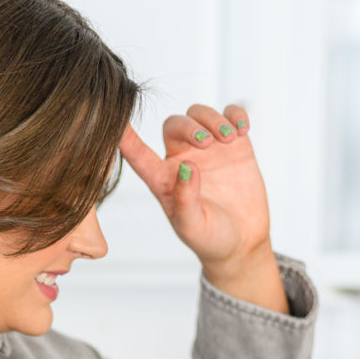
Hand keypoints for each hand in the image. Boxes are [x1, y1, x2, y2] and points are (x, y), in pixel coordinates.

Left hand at [118, 103, 271, 277]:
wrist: (242, 243)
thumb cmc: (211, 239)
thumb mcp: (193, 226)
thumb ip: (185, 199)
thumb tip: (186, 166)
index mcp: (163, 180)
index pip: (139, 155)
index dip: (126, 137)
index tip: (116, 120)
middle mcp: (182, 160)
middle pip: (174, 125)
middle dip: (189, 127)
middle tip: (206, 143)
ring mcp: (208, 150)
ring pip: (200, 115)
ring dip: (214, 119)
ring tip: (230, 139)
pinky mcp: (234, 146)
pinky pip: (231, 115)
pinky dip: (237, 114)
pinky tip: (243, 129)